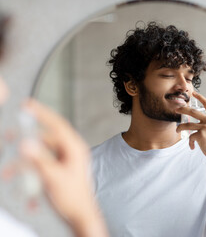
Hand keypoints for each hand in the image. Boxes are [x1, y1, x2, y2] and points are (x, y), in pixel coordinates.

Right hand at [20, 99, 107, 236]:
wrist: (80, 215)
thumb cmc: (72, 197)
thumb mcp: (53, 178)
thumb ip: (38, 161)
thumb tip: (24, 144)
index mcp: (75, 148)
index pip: (57, 124)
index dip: (42, 113)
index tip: (28, 105)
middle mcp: (71, 151)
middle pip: (46, 138)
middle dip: (27, 140)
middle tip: (10, 136)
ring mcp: (66, 160)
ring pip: (42, 152)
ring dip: (27, 160)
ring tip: (9, 171)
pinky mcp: (61, 169)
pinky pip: (44, 163)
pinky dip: (32, 169)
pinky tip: (23, 181)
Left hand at [175, 92, 205, 162]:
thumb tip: (194, 116)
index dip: (200, 97)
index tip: (193, 93)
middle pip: (192, 111)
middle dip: (182, 109)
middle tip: (176, 109)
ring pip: (187, 125)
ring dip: (180, 127)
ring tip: (177, 130)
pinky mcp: (201, 135)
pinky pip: (190, 136)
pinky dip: (190, 142)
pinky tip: (192, 146)